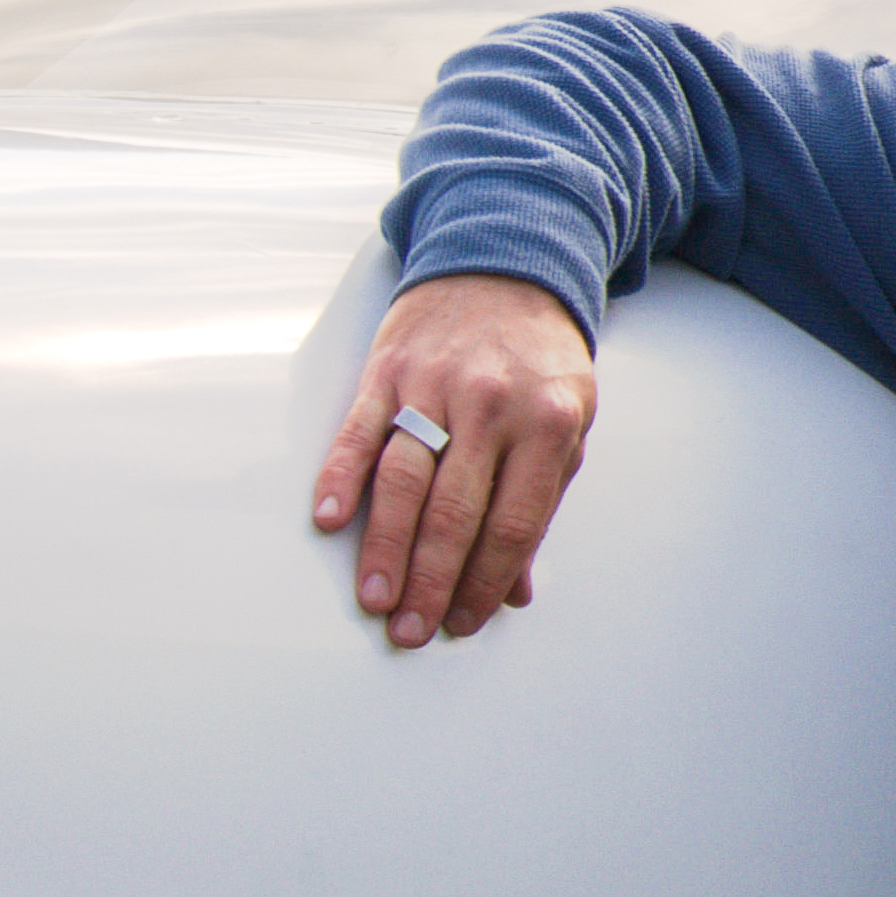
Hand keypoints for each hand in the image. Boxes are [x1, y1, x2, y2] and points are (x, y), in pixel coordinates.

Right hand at [314, 274, 598, 650]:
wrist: (504, 264)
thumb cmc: (538, 359)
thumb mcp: (568, 424)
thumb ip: (541, 503)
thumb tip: (518, 589)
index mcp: (549, 423)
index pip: (514, 523)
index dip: (486, 581)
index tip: (464, 622)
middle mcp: (492, 406)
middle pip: (455, 511)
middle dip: (430, 580)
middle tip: (410, 631)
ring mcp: (435, 386)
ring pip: (404, 480)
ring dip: (385, 547)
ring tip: (375, 599)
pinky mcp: (388, 371)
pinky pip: (359, 432)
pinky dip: (338, 478)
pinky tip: (327, 521)